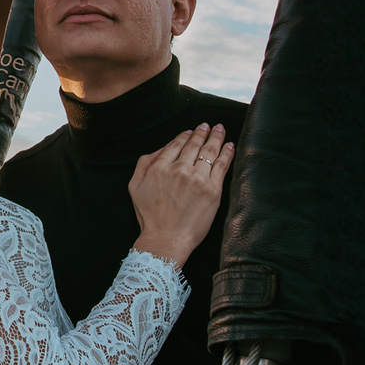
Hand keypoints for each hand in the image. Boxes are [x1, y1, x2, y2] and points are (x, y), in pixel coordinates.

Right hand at [128, 123, 234, 269]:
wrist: (166, 239)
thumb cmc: (150, 216)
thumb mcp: (135, 186)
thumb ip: (144, 163)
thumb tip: (161, 149)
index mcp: (160, 167)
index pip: (176, 145)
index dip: (185, 136)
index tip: (191, 131)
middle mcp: (179, 169)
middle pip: (194, 145)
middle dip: (202, 132)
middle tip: (208, 125)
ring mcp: (198, 179)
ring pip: (209, 152)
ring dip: (216, 137)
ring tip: (220, 129)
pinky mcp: (213, 190)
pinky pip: (222, 166)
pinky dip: (227, 153)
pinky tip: (230, 145)